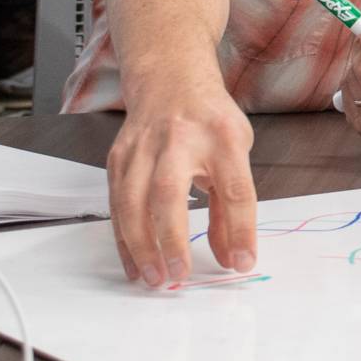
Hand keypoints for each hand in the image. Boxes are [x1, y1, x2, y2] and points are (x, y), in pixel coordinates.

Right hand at [106, 72, 255, 287]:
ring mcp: (141, 148)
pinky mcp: (117, 158)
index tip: (243, 262)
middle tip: (178, 276)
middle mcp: (179, 140)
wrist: (170, 81)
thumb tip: (235, 258)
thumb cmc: (210, 121)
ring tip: (154, 279)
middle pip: (169, 192)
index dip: (240, 230)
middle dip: (171, 238)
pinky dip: (124, 239)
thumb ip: (234, 206)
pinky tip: (135, 264)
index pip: (235, 189)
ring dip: (140, 246)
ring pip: (132, 201)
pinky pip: (117, 205)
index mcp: (222, 138)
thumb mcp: (237, 152)